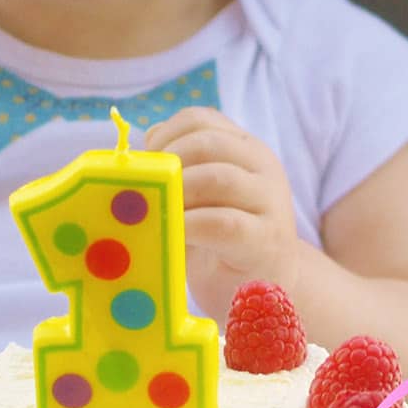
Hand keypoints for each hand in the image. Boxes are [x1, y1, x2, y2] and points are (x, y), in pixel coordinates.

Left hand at [144, 107, 299, 325]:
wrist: (264, 287)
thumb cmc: (220, 241)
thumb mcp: (198, 200)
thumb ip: (176, 173)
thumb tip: (137, 158)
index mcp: (243, 147)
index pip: (201, 119)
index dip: (164, 135)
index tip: (144, 163)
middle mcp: (261, 165)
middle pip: (208, 143)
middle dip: (168, 164)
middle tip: (144, 190)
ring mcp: (270, 201)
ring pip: (218, 178)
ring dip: (177, 193)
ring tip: (155, 212)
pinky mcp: (268, 239)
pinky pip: (224, 223)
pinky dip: (190, 225)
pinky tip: (173, 235)